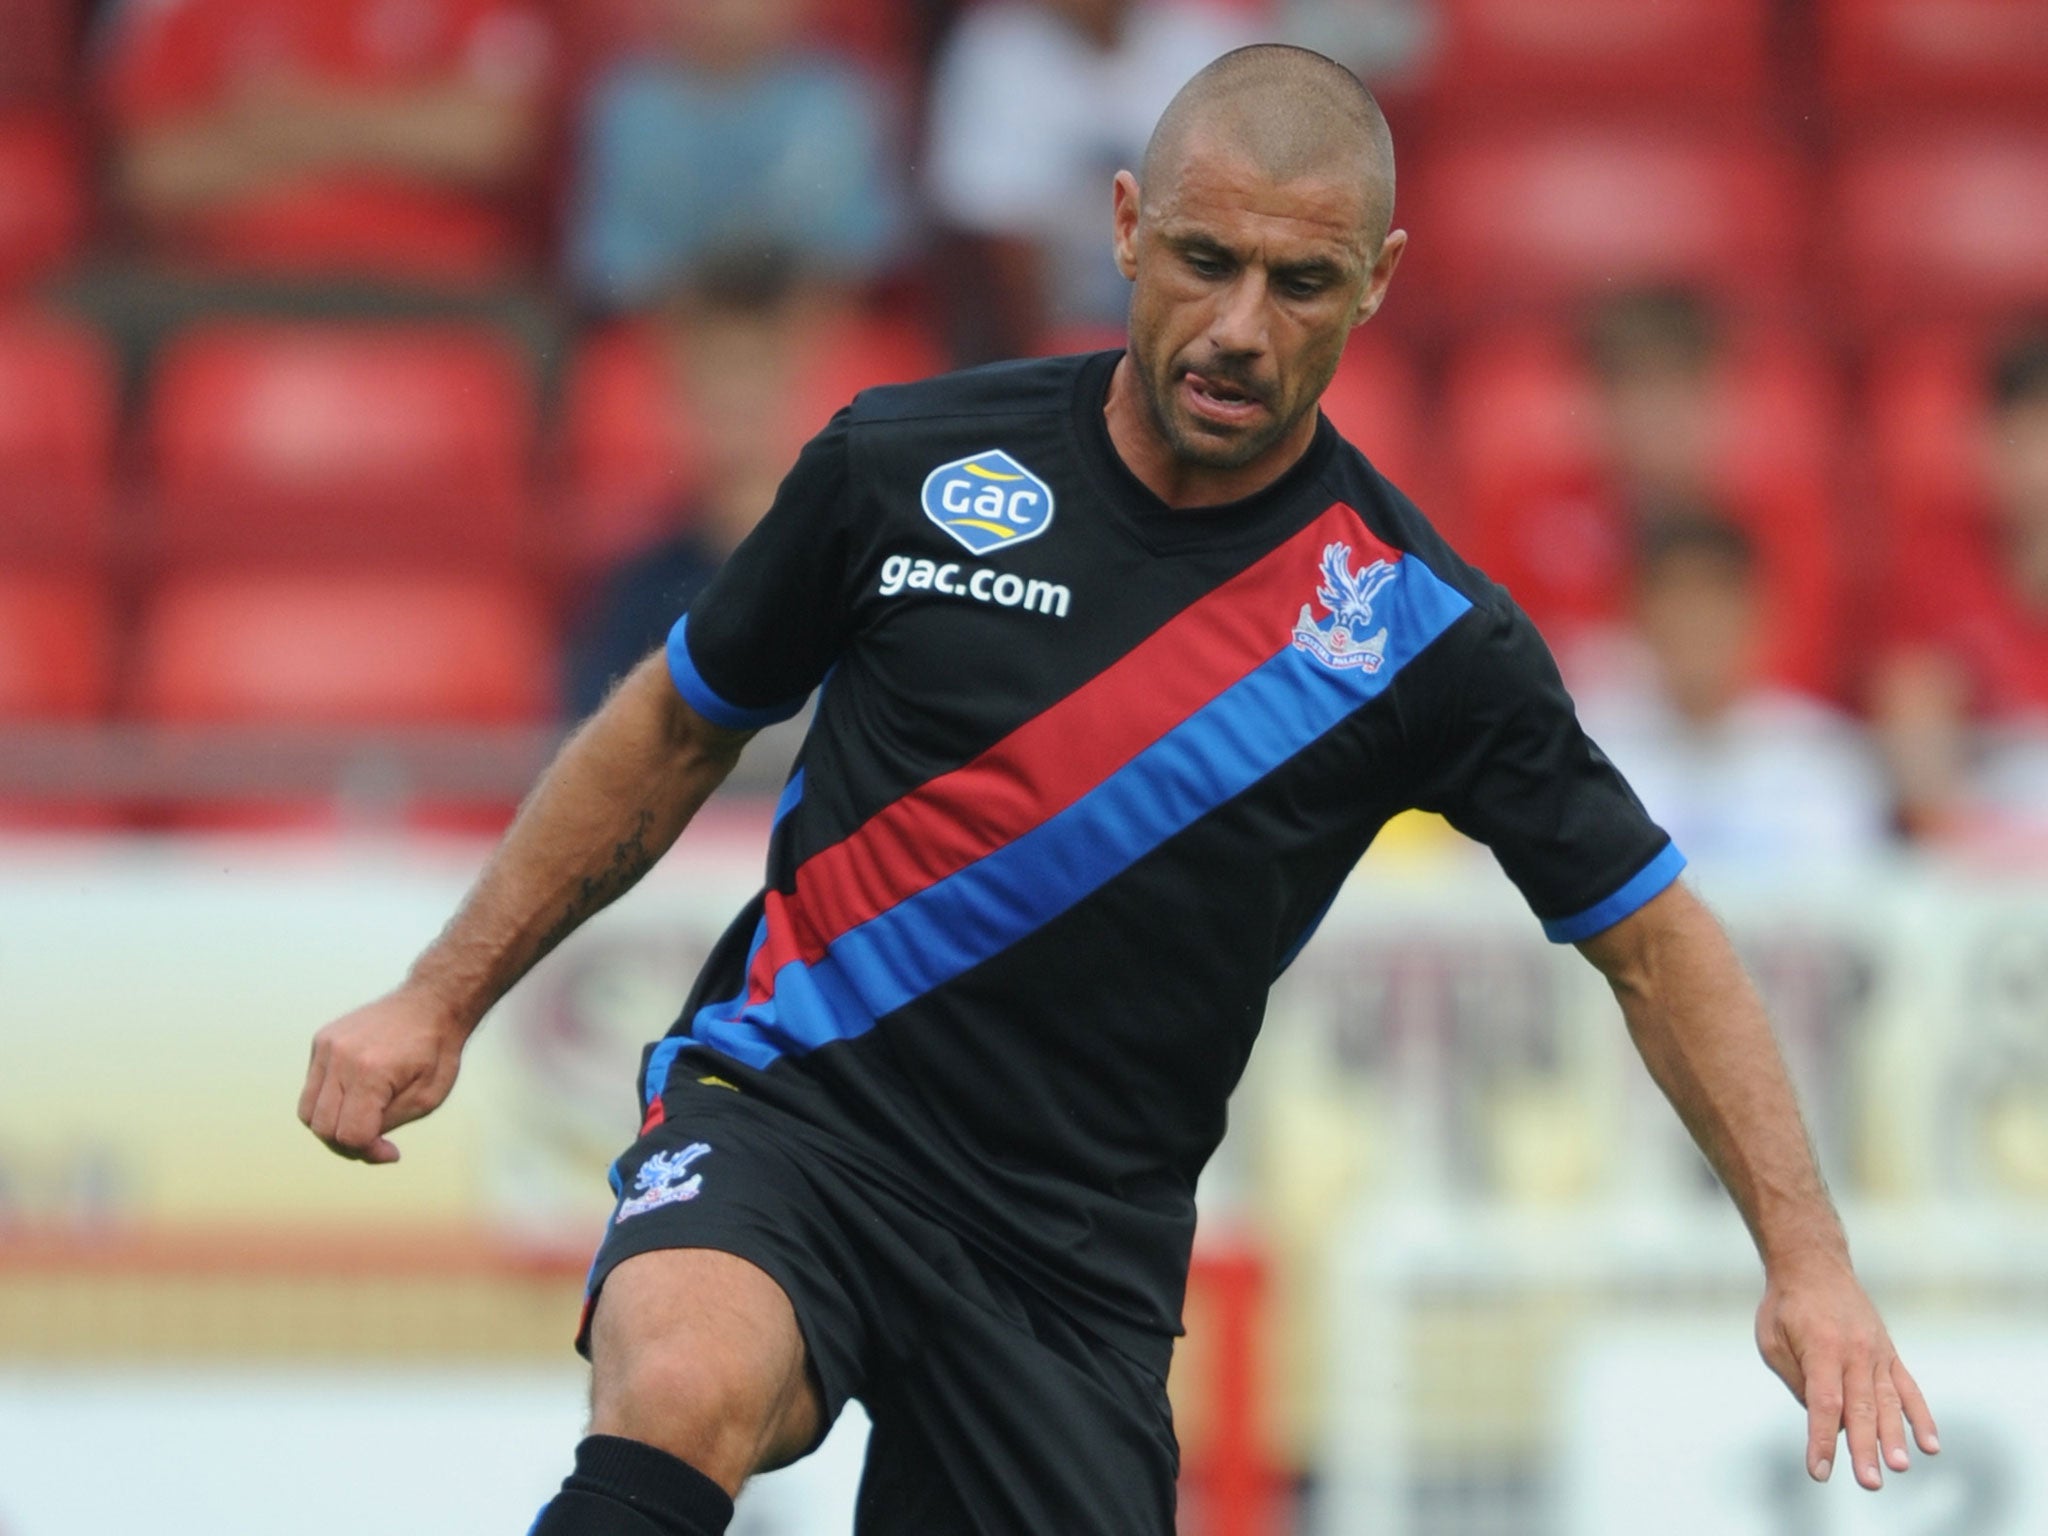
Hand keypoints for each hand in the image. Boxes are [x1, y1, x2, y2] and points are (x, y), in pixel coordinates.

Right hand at [297, 986, 468, 1163]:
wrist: (432, 1002)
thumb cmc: (437, 1051)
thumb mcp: (427, 1098)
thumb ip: (387, 1124)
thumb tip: (359, 1145)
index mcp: (371, 1071)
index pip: (350, 1135)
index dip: (369, 1153)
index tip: (392, 1152)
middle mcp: (341, 1056)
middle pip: (323, 1128)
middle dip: (348, 1146)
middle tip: (376, 1144)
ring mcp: (327, 1045)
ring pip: (308, 1111)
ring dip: (332, 1127)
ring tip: (363, 1122)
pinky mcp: (321, 1040)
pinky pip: (312, 1087)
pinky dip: (329, 1102)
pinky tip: (357, 1095)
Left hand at [1755, 1257, 1938, 1488]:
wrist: (1814, 1265)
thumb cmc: (1785, 1306)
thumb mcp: (1772, 1340)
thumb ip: (1797, 1380)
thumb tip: (1824, 1416)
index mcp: (1821, 1348)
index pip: (1823, 1403)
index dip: (1821, 1439)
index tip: (1819, 1472)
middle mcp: (1854, 1351)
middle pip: (1860, 1408)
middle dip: (1865, 1449)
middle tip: (1870, 1482)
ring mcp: (1877, 1352)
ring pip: (1888, 1402)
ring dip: (1895, 1438)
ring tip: (1900, 1467)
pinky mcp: (1889, 1353)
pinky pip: (1908, 1389)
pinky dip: (1920, 1417)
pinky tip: (1931, 1446)